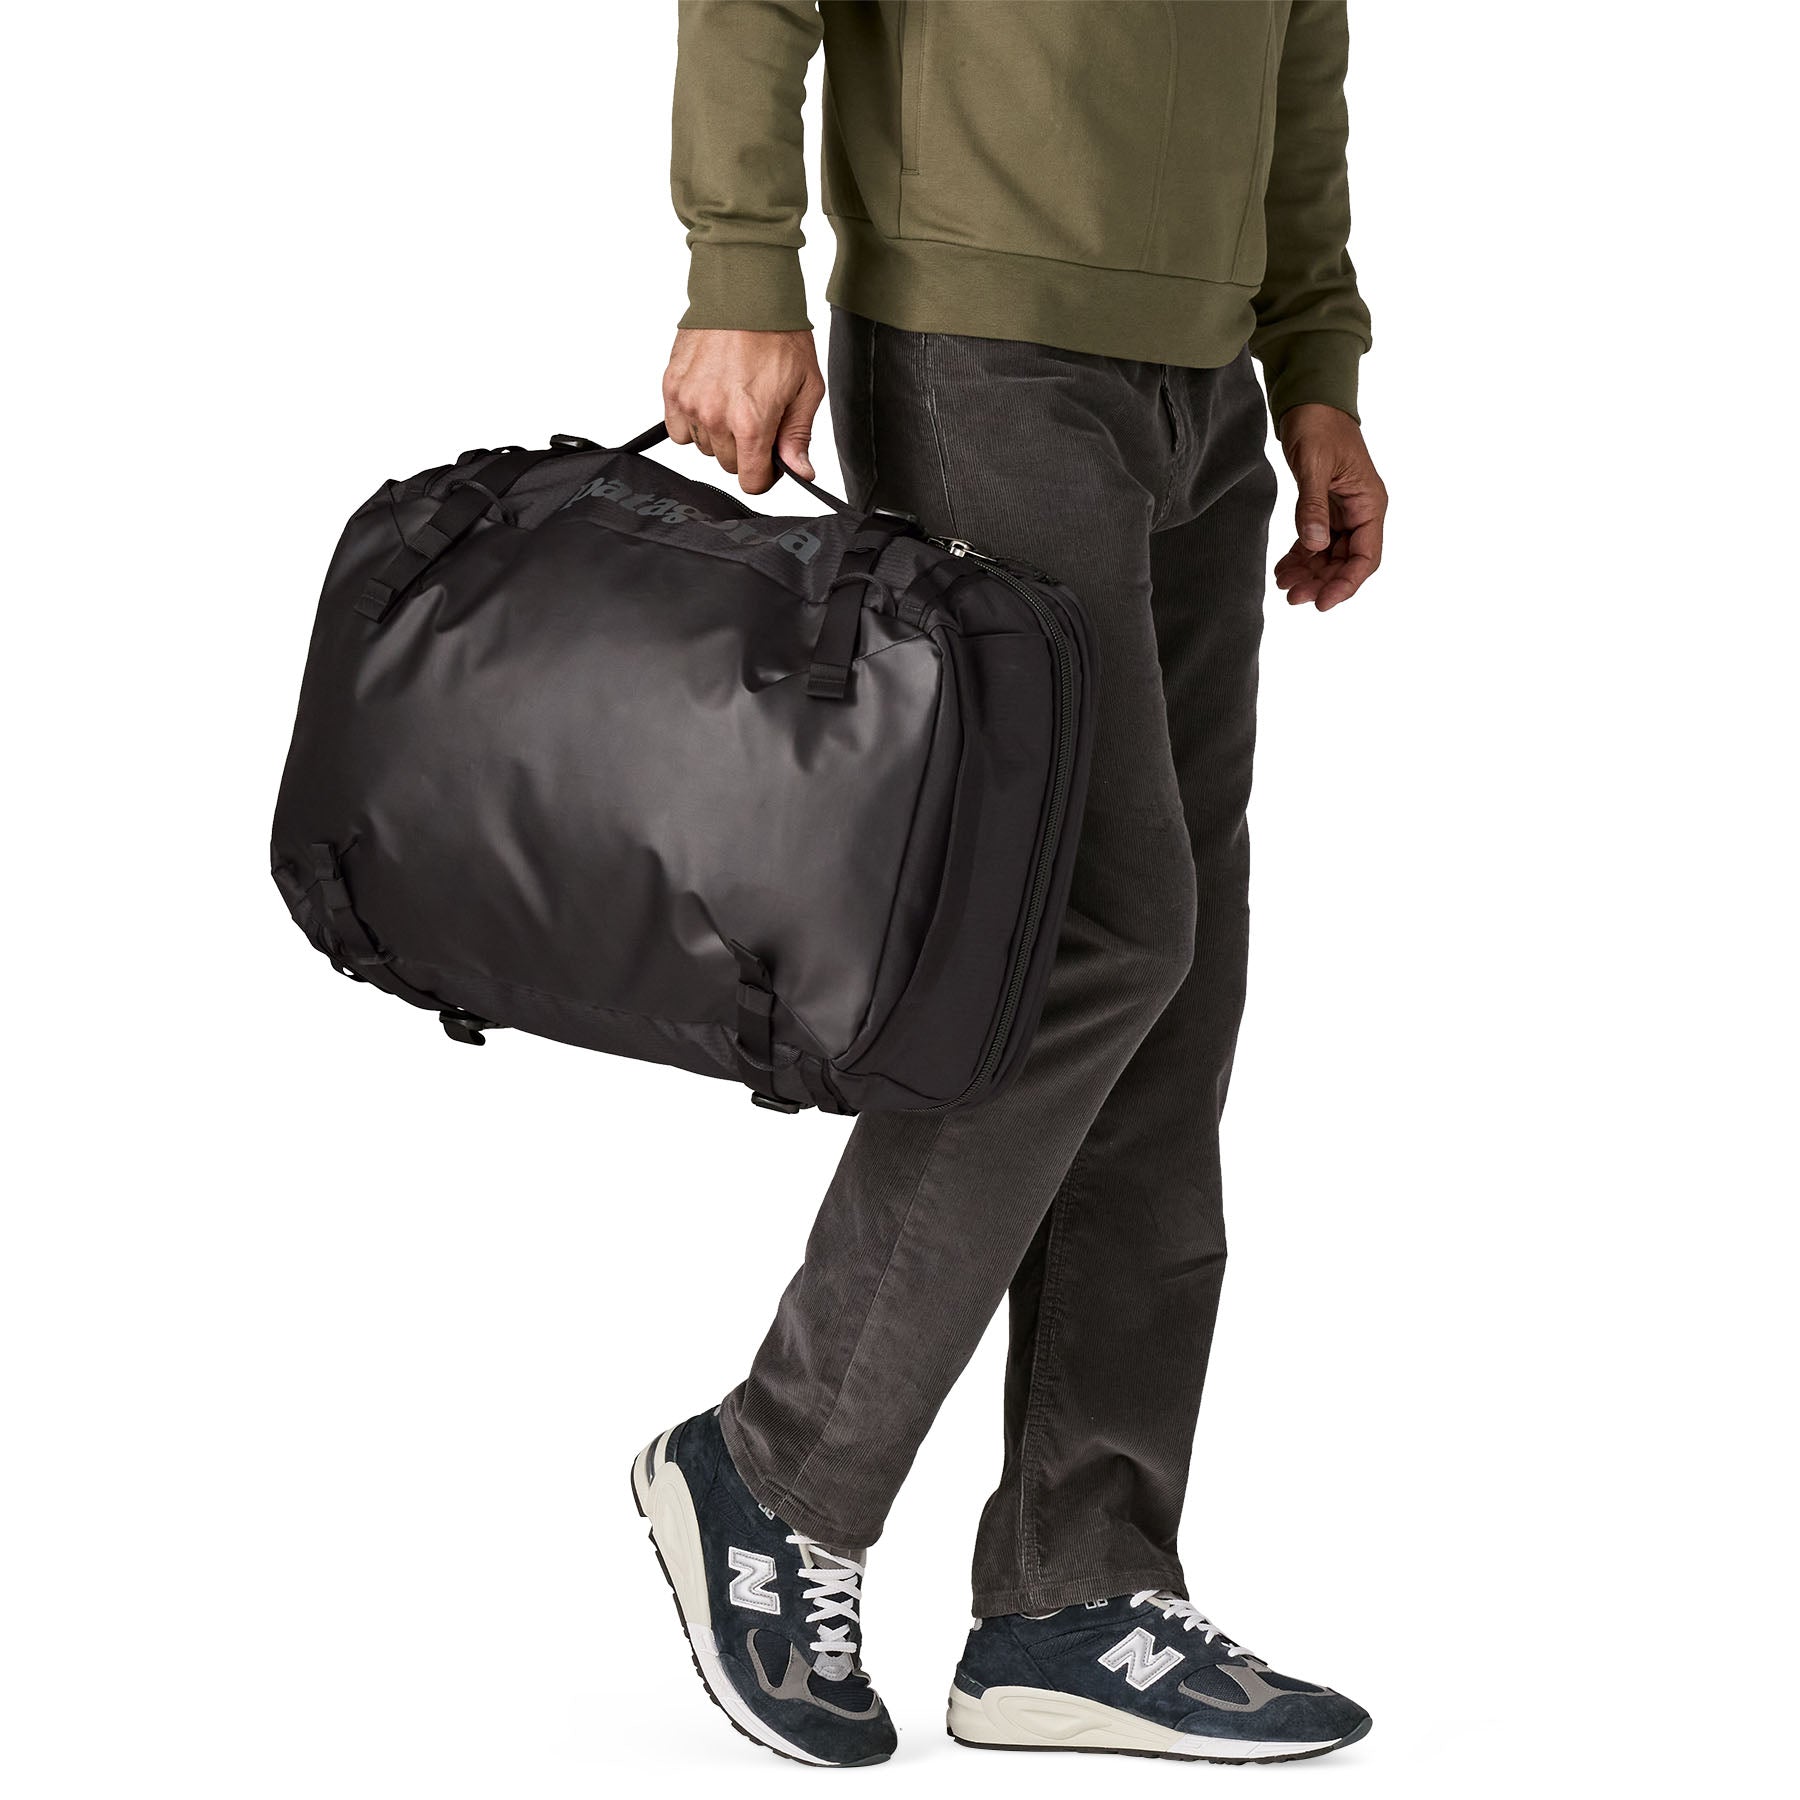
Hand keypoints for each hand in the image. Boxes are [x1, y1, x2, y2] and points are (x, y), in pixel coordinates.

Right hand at [662, 327, 824, 494]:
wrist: (745, 292)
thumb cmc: (778, 334)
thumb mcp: (806, 387)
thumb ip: (798, 435)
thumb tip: (799, 471)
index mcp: (751, 422)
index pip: (751, 481)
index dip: (764, 474)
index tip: (769, 459)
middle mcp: (716, 417)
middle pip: (728, 464)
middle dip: (744, 449)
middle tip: (756, 416)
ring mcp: (690, 403)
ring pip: (703, 447)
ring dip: (718, 434)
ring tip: (733, 400)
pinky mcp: (672, 388)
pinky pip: (678, 429)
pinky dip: (693, 422)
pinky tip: (710, 399)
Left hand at [1273, 404, 1387, 610]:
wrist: (1309, 401)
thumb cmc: (1319, 425)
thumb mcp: (1314, 465)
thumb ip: (1313, 505)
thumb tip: (1316, 544)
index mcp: (1369, 503)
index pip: (1366, 556)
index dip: (1346, 583)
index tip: (1323, 602)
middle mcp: (1360, 512)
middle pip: (1346, 561)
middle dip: (1322, 582)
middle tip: (1293, 597)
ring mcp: (1342, 512)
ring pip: (1329, 556)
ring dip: (1309, 574)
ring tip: (1284, 585)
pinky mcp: (1324, 509)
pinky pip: (1316, 542)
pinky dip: (1300, 558)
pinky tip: (1282, 570)